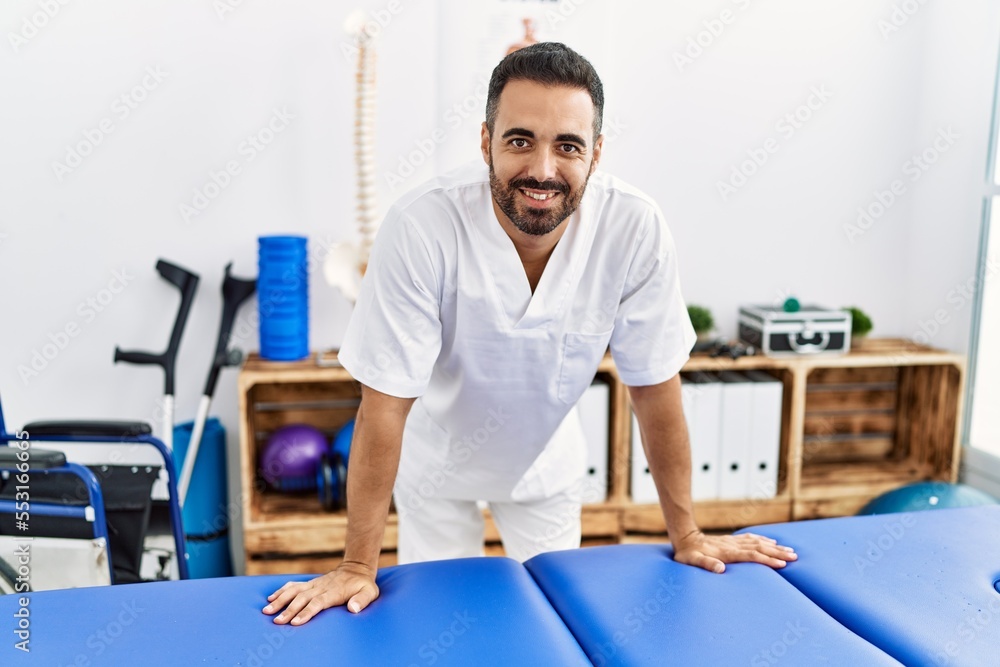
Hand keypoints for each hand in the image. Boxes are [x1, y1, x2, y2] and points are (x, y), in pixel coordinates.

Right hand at [262, 562, 378, 624]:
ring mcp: (314, 584)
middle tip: (277, 621)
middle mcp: (321, 587)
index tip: (295, 622)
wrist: (356, 568)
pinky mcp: (310, 583)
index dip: (306, 612)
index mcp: (334, 592)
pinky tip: (270, 598)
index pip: (317, 603)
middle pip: (302, 599)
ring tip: (267, 611)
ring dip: (280, 600)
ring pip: (294, 591)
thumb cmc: (363, 585)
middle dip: (289, 610)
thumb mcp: (369, 592)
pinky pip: (293, 585)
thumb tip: (354, 608)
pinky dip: (281, 590)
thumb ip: (362, 600)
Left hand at [671, 530, 796, 573]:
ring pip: (758, 543)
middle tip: (795, 556)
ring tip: (790, 550)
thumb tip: (720, 569)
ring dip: (774, 547)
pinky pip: (751, 539)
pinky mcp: (732, 540)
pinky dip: (763, 540)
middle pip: (760, 548)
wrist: (685, 538)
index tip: (782, 564)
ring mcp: (733, 541)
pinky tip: (771, 542)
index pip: (752, 556)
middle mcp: (733, 545)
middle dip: (778, 552)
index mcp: (727, 552)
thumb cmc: (688, 554)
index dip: (767, 560)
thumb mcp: (692, 561)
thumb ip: (706, 564)